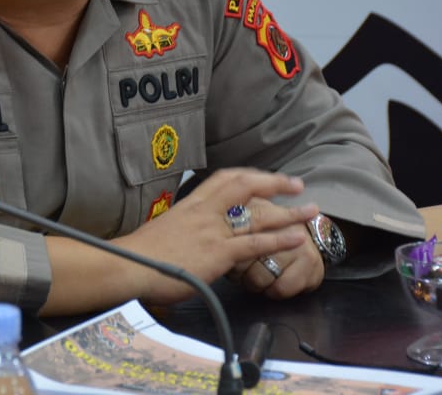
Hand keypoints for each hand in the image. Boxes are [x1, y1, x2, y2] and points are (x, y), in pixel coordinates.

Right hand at [110, 168, 316, 306]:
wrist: (128, 266)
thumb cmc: (140, 255)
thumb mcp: (165, 231)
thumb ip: (185, 229)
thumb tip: (193, 235)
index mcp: (191, 204)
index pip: (225, 179)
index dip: (250, 175)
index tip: (266, 177)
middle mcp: (205, 211)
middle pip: (245, 185)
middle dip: (274, 182)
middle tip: (296, 184)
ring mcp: (213, 231)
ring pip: (258, 214)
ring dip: (289, 212)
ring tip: (312, 211)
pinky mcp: (217, 253)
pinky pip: (255, 244)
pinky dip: (279, 240)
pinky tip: (297, 238)